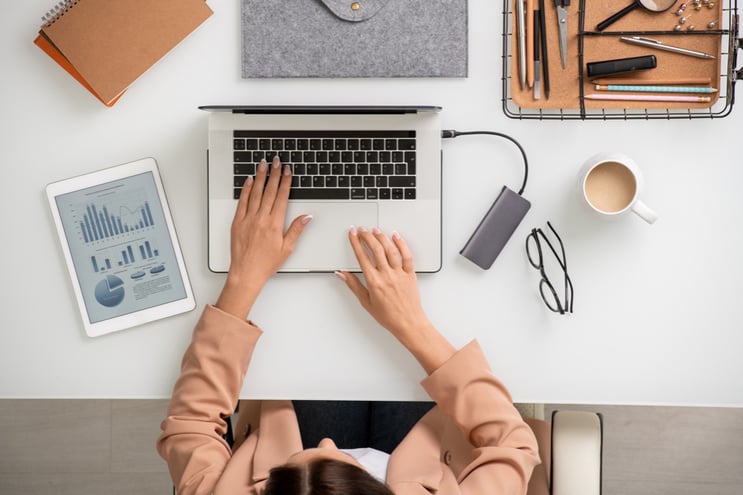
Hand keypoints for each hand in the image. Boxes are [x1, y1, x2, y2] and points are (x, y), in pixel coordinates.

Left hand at [216, 157, 310, 318]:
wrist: (246, 272)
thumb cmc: (266, 263)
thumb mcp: (287, 248)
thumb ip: (297, 229)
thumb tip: (307, 216)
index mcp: (274, 224)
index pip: (281, 197)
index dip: (285, 182)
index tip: (287, 171)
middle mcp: (261, 218)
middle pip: (269, 190)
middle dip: (274, 174)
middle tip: (276, 161)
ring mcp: (248, 219)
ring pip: (255, 192)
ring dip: (259, 177)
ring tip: (263, 164)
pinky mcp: (237, 222)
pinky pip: (242, 201)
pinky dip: (245, 189)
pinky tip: (248, 180)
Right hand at [336, 227, 453, 373]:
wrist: (408, 323)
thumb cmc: (388, 316)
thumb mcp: (366, 302)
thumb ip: (354, 286)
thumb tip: (342, 274)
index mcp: (374, 282)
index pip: (362, 256)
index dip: (355, 242)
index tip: (352, 234)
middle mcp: (386, 275)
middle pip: (375, 249)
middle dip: (367, 236)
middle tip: (362, 229)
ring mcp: (399, 273)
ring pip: (390, 249)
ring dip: (381, 237)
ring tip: (375, 230)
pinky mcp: (410, 274)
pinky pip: (407, 256)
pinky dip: (401, 244)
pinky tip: (396, 236)